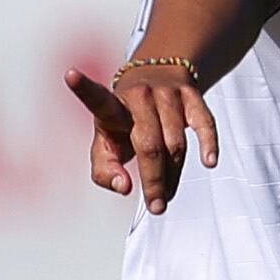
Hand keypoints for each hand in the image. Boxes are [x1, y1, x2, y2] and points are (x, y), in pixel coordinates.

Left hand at [66, 65, 217, 216]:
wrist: (155, 79)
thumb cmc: (125, 123)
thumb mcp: (107, 145)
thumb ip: (106, 171)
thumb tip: (125, 187)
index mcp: (112, 107)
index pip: (97, 100)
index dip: (83, 88)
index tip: (69, 74)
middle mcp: (139, 96)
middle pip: (149, 144)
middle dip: (154, 180)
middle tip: (157, 206)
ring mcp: (167, 94)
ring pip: (175, 143)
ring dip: (173, 174)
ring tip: (167, 192)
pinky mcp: (191, 95)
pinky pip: (204, 124)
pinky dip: (208, 144)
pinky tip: (209, 161)